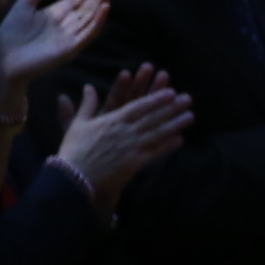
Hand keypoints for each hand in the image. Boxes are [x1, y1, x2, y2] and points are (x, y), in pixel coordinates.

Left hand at [0, 0, 114, 94]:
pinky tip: (105, 7)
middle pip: (91, 1)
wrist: (5, 61)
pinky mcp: (71, 48)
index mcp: (60, 12)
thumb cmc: (12, 35)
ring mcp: (73, 35)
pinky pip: (88, 33)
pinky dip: (98, 20)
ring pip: (93, 13)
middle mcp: (70, 22)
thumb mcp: (24, 4)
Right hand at [53, 74, 193, 212]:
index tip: (170, 92)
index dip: (156, 99)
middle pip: (153, 117)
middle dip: (171, 107)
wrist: (75, 178)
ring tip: (190, 116)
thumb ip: (87, 104)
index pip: (139, 106)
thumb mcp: (78, 124)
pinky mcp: (135, 163)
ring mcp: (132, 147)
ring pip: (158, 133)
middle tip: (188, 99)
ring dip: (175, 124)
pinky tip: (180, 139)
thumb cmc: (74, 150)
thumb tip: (88, 86)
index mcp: (112, 120)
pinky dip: (168, 145)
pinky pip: (155, 152)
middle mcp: (125, 132)